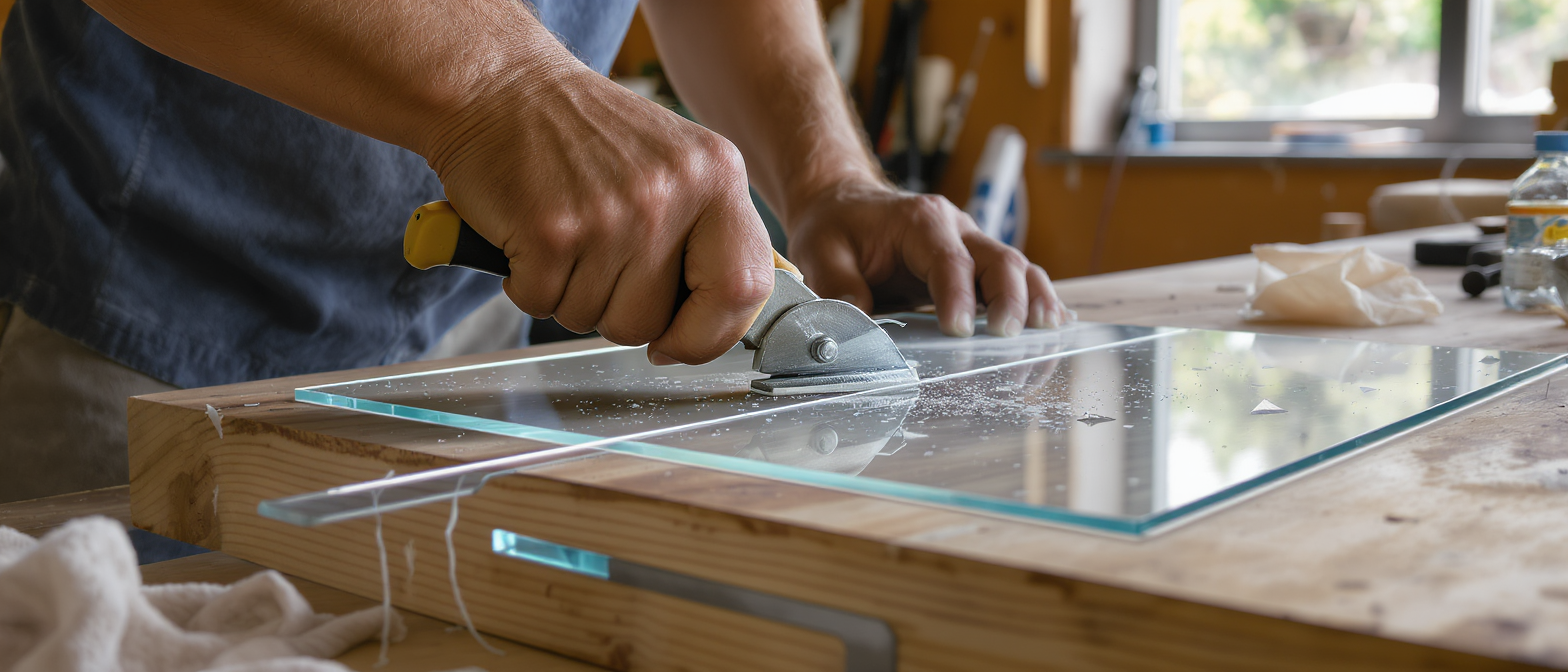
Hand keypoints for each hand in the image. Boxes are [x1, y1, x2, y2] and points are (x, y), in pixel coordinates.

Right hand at [422, 64, 775, 364]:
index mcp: (718, 176)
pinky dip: (526, 282)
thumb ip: (707, 234)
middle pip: (653, 322)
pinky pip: (542, 304)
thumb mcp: (674, 164)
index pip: (744, 290)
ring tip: (564, 235)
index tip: (677, 341)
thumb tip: (719, 322)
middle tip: (597, 261)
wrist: (499, 85)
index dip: (707, 335)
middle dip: (617, 312)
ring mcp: (612, 213)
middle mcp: (673, 193)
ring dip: (568, 294)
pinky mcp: (551, 232)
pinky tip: (530, 235)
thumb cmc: (582, 132)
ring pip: (594, 319)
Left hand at [786, 180, 1071, 337]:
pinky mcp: (977, 264)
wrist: (844, 206)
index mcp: (919, 221)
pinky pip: (1016, 279)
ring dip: (1033, 299)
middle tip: (1008, 333)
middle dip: (1009, 298)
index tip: (955, 328)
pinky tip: (1053, 323)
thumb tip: (856, 322)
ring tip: (1048, 330)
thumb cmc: (836, 228)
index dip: (957, 295)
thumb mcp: (820, 251)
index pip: (948, 259)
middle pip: (998, 259)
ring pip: (1017, 268)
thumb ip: (838, 286)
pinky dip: (1035, 300)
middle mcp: (955, 229)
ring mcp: (972, 245)